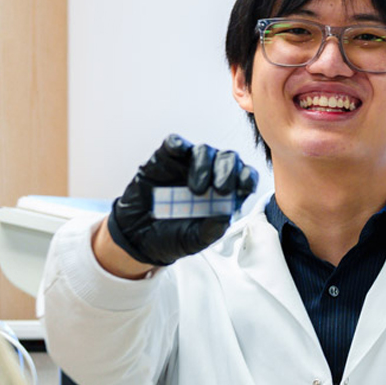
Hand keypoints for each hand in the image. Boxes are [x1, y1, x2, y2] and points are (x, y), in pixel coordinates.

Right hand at [105, 135, 258, 267]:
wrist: (138, 236)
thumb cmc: (171, 237)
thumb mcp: (194, 241)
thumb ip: (211, 231)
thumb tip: (226, 216)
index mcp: (225, 194)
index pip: (245, 176)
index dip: (247, 178)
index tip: (243, 188)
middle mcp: (210, 175)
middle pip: (228, 159)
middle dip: (228, 171)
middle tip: (220, 189)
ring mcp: (187, 165)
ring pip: (204, 150)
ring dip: (204, 166)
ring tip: (196, 191)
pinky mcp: (165, 159)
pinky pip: (174, 144)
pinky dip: (176, 145)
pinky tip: (176, 153)